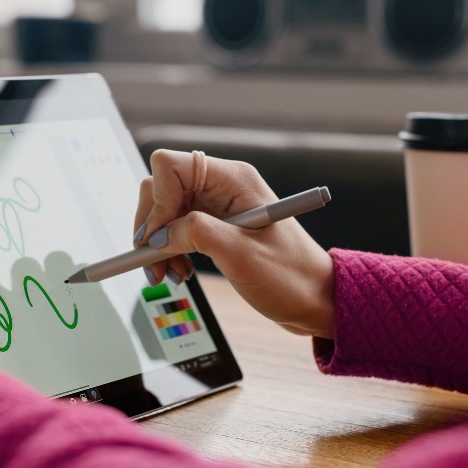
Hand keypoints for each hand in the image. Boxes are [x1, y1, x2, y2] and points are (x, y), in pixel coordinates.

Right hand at [133, 150, 334, 338]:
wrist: (316, 300)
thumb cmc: (290, 277)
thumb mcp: (240, 255)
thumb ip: (195, 234)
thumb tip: (158, 234)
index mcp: (233, 179)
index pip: (170, 167)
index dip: (156, 201)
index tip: (156, 239)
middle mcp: (222, 185)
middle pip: (161, 188)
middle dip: (151, 226)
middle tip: (152, 264)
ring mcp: (216, 205)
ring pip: (164, 211)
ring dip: (158, 243)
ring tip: (169, 275)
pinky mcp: (214, 225)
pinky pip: (176, 228)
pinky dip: (169, 251)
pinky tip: (179, 271)